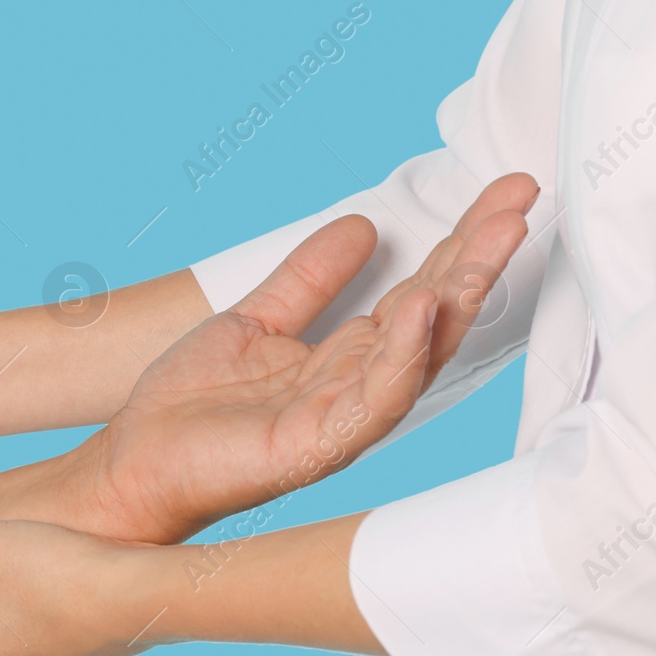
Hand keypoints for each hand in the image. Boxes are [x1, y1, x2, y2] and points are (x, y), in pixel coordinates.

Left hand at [52, 173, 538, 542]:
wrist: (133, 464)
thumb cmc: (188, 408)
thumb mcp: (253, 322)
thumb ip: (308, 279)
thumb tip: (363, 225)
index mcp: (345, 360)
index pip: (418, 293)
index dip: (460, 244)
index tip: (504, 192)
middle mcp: (354, 389)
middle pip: (434, 318)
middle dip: (480, 260)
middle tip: (521, 198)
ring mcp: (340, 420)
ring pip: (419, 354)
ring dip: (460, 295)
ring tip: (494, 237)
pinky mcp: (315, 447)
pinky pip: (373, 399)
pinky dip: (402, 354)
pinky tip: (421, 305)